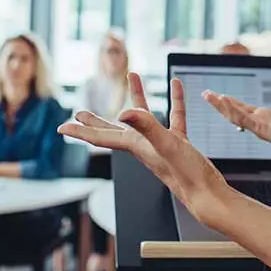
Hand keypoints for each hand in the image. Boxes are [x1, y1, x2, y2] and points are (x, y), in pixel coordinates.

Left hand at [59, 73, 228, 224]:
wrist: (208, 193)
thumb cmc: (187, 175)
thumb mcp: (166, 145)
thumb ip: (146, 127)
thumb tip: (124, 113)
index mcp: (135, 145)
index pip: (101, 137)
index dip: (81, 131)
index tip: (63, 127)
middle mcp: (143, 144)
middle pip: (113, 129)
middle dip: (95, 121)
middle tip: (80, 113)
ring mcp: (160, 143)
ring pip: (144, 117)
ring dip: (137, 97)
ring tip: (133, 78)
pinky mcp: (178, 142)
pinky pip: (174, 116)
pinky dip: (174, 100)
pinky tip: (176, 87)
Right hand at [202, 82, 270, 147]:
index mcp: (265, 119)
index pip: (242, 109)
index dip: (230, 102)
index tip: (218, 95)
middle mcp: (260, 123)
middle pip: (234, 112)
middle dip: (219, 103)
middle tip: (205, 94)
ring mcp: (260, 127)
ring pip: (235, 116)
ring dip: (221, 105)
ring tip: (209, 95)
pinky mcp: (263, 129)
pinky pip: (244, 119)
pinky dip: (233, 110)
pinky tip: (224, 100)